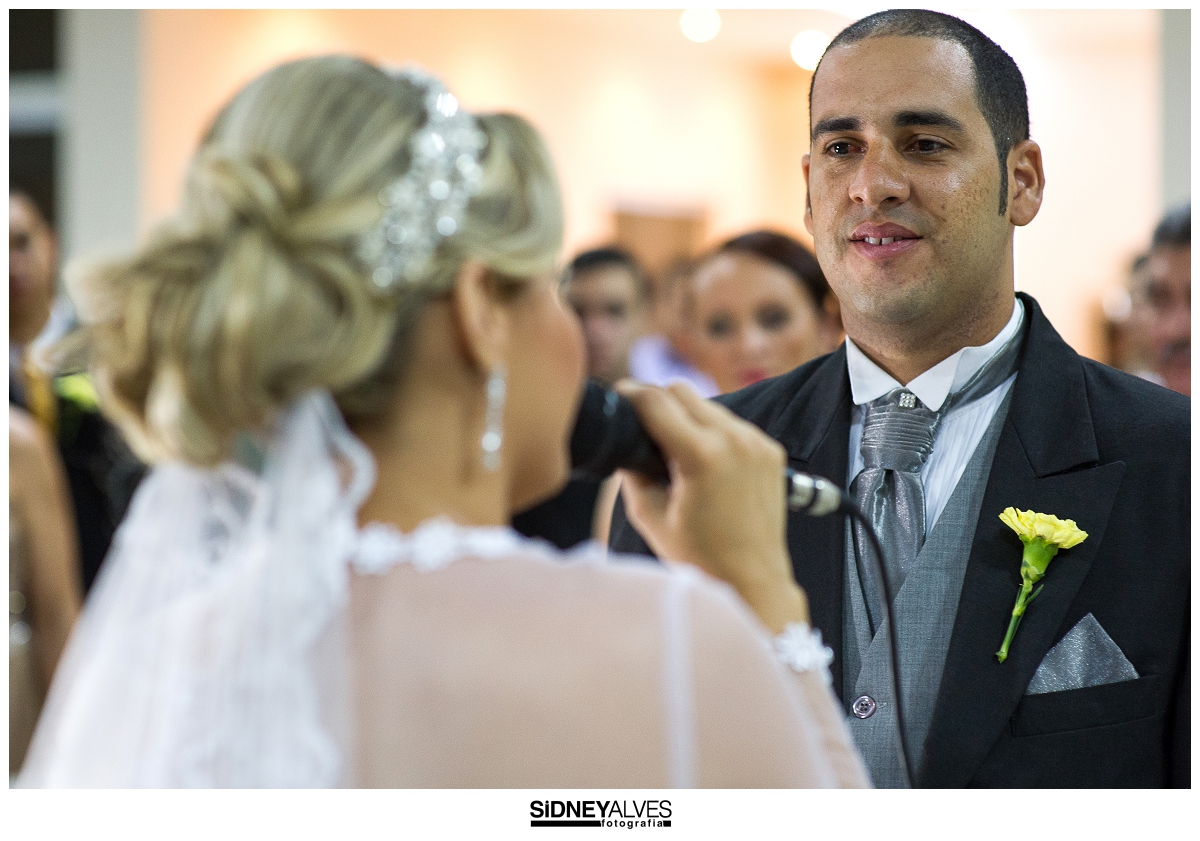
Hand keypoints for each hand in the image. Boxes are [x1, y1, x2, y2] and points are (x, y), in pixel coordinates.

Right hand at [615, 381, 808, 633]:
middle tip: (642, 426)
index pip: (655, 401)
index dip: (629, 395)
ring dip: (686, 416)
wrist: (752, 580)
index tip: (618, 399)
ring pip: (708, 404)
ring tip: (674, 449)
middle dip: (657, 402)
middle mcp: (734, 440)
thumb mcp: (649, 515)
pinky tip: (705, 461)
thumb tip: (624, 441)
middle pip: (681, 390)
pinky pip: (732, 424)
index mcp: (701, 455)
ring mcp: (757, 443)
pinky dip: (713, 432)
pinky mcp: (770, 450)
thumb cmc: (699, 557)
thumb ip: (632, 470)